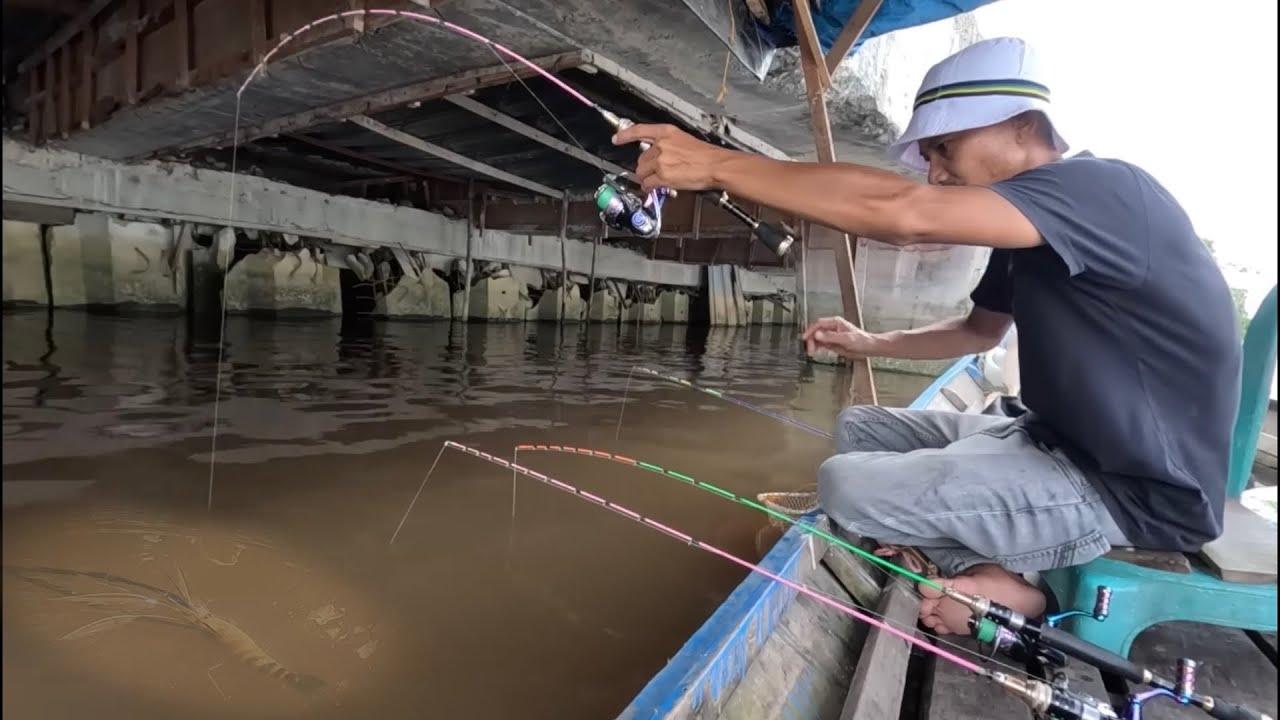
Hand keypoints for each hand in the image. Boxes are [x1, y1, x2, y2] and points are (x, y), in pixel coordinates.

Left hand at [611, 123, 732, 192]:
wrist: (715, 165)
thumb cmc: (705, 155)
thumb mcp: (683, 140)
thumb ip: (667, 144)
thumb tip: (656, 154)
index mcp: (666, 132)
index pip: (639, 130)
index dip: (625, 135)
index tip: (616, 139)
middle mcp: (660, 145)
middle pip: (641, 158)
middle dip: (647, 167)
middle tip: (659, 171)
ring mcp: (661, 161)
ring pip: (642, 172)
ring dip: (648, 178)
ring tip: (660, 179)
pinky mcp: (663, 176)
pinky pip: (647, 184)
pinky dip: (649, 188)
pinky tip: (656, 187)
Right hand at [801, 316, 880, 358]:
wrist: (869, 348)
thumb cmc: (862, 340)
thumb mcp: (846, 339)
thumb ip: (831, 337)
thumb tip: (818, 334)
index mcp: (835, 322)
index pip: (818, 324)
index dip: (810, 330)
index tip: (805, 337)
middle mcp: (832, 328)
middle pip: (816, 331)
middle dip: (811, 339)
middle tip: (810, 348)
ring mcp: (832, 336)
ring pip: (817, 338)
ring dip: (813, 344)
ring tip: (811, 351)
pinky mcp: (833, 343)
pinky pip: (821, 344)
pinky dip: (817, 347)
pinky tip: (815, 351)